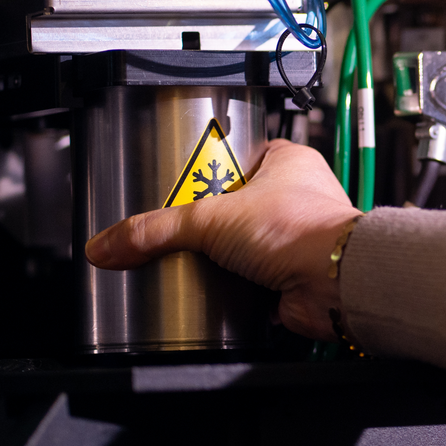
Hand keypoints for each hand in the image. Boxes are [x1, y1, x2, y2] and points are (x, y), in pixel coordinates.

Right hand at [84, 140, 360, 341]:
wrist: (336, 285)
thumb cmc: (303, 231)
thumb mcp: (213, 218)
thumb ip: (156, 230)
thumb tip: (109, 243)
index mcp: (287, 163)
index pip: (238, 155)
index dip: (208, 165)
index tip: (179, 176)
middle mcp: (295, 199)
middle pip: (235, 204)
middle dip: (208, 219)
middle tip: (174, 224)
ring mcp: (293, 239)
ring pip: (243, 245)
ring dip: (220, 256)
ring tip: (186, 258)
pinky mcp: (288, 278)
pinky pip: (251, 282)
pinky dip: (232, 289)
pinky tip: (210, 290)